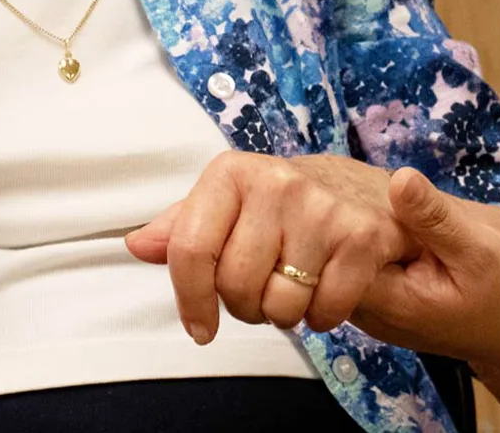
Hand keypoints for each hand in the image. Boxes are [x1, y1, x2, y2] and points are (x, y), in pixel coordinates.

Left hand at [125, 151, 418, 339]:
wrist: (363, 194)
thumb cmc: (283, 209)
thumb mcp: (231, 207)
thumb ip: (183, 226)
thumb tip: (137, 243)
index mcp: (234, 172)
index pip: (189, 249)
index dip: (190, 299)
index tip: (200, 327)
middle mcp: (277, 180)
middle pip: (235, 287)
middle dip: (247, 305)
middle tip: (266, 285)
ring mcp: (322, 206)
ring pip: (280, 307)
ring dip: (286, 313)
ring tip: (298, 282)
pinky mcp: (361, 236)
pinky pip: (325, 312)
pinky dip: (325, 316)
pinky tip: (328, 287)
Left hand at [352, 167, 499, 366]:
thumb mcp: (478, 248)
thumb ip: (436, 217)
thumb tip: (399, 178)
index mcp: (391, 302)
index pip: (335, 257)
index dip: (341, 216)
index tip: (361, 189)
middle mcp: (373, 313)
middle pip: (332, 259)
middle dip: (345, 218)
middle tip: (367, 187)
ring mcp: (375, 310)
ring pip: (344, 260)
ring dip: (357, 228)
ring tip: (379, 201)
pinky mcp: (384, 301)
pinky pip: (361, 264)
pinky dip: (370, 240)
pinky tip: (389, 219)